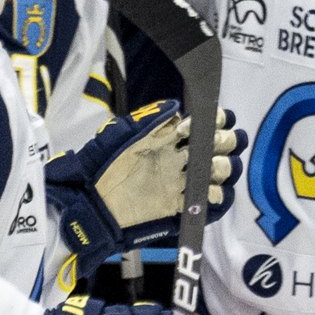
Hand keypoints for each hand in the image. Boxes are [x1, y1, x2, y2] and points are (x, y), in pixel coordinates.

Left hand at [46, 101, 236, 276]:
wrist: (90, 204)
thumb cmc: (101, 167)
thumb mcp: (120, 137)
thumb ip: (149, 122)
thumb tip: (175, 107)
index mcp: (170, 139)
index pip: (207, 123)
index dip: (214, 119)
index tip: (194, 126)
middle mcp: (183, 158)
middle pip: (224, 145)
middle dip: (225, 141)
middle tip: (209, 146)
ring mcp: (184, 183)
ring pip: (224, 171)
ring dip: (223, 167)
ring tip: (208, 169)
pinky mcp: (182, 207)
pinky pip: (213, 201)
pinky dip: (217, 196)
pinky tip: (207, 193)